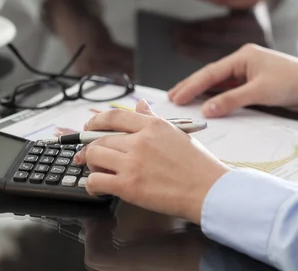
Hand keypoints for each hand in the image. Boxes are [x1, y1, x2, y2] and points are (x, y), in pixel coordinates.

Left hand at [74, 100, 229, 223]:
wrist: (209, 191)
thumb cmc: (199, 166)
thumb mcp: (177, 134)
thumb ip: (154, 120)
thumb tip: (141, 106)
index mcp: (153, 126)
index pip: (113, 116)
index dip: (95, 121)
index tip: (89, 127)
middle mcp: (140, 141)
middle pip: (99, 138)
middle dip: (90, 147)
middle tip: (89, 156)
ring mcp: (133, 163)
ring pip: (93, 156)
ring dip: (91, 164)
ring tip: (99, 172)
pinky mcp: (129, 185)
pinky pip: (95, 181)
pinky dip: (92, 185)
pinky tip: (99, 188)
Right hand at [169, 44, 297, 117]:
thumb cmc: (291, 83)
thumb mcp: (258, 92)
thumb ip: (231, 101)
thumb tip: (207, 109)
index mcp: (243, 56)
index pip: (211, 73)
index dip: (192, 85)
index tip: (176, 97)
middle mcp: (243, 61)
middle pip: (212, 75)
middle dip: (191, 86)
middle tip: (172, 97)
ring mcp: (249, 72)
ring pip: (220, 83)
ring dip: (203, 92)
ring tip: (183, 100)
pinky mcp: (254, 83)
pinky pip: (230, 89)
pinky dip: (218, 96)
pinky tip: (207, 103)